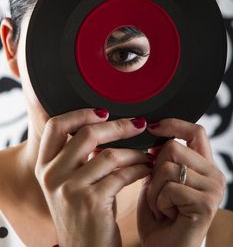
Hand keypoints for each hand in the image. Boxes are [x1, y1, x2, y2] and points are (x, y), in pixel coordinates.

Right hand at [34, 108, 152, 246]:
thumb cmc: (82, 212)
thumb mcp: (70, 181)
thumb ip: (78, 155)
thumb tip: (105, 125)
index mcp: (45, 166)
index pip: (56, 126)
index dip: (80, 114)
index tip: (103, 113)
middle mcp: (53, 175)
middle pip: (87, 134)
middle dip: (118, 126)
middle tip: (138, 124)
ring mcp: (70, 188)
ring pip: (110, 154)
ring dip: (135, 152)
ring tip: (147, 154)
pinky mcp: (91, 202)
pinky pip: (122, 174)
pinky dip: (139, 168)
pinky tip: (146, 168)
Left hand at [137, 118, 225, 246]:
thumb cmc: (160, 219)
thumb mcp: (158, 182)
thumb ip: (159, 159)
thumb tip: (154, 134)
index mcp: (204, 167)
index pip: (195, 131)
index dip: (173, 124)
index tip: (153, 127)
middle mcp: (214, 175)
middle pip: (173, 147)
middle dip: (154, 170)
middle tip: (158, 193)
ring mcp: (213, 189)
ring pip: (167, 167)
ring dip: (154, 189)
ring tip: (161, 206)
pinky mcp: (206, 203)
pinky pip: (169, 188)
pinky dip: (158, 202)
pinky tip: (166, 215)